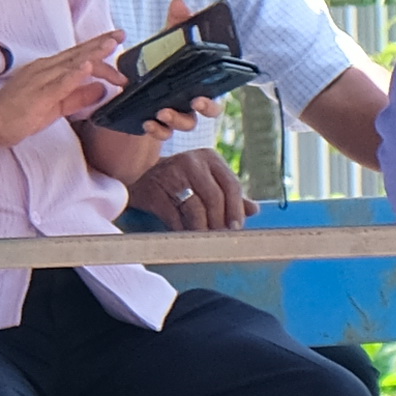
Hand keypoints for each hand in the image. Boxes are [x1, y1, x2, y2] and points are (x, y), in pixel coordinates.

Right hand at [0, 35, 122, 145]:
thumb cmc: (21, 112)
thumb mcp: (58, 104)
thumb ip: (79, 96)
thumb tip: (102, 89)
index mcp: (51, 69)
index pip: (80, 56)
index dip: (100, 51)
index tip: (118, 44)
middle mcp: (47, 69)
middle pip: (79, 54)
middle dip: (102, 44)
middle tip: (121, 34)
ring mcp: (41, 79)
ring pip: (71, 63)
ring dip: (92, 53)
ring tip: (110, 44)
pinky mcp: (38, 94)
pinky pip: (58, 83)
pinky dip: (74, 75)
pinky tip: (87, 68)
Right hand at [129, 147, 252, 232]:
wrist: (142, 178)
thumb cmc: (182, 181)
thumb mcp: (207, 181)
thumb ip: (230, 195)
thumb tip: (253, 210)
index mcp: (209, 158)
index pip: (231, 184)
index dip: (236, 209)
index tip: (237, 228)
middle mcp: (191, 161)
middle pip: (215, 197)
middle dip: (219, 222)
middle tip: (220, 237)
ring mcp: (171, 174)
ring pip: (195, 209)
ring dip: (202, 229)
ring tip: (204, 238)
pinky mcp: (154, 191)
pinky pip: (174, 217)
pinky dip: (182, 230)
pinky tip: (185, 234)